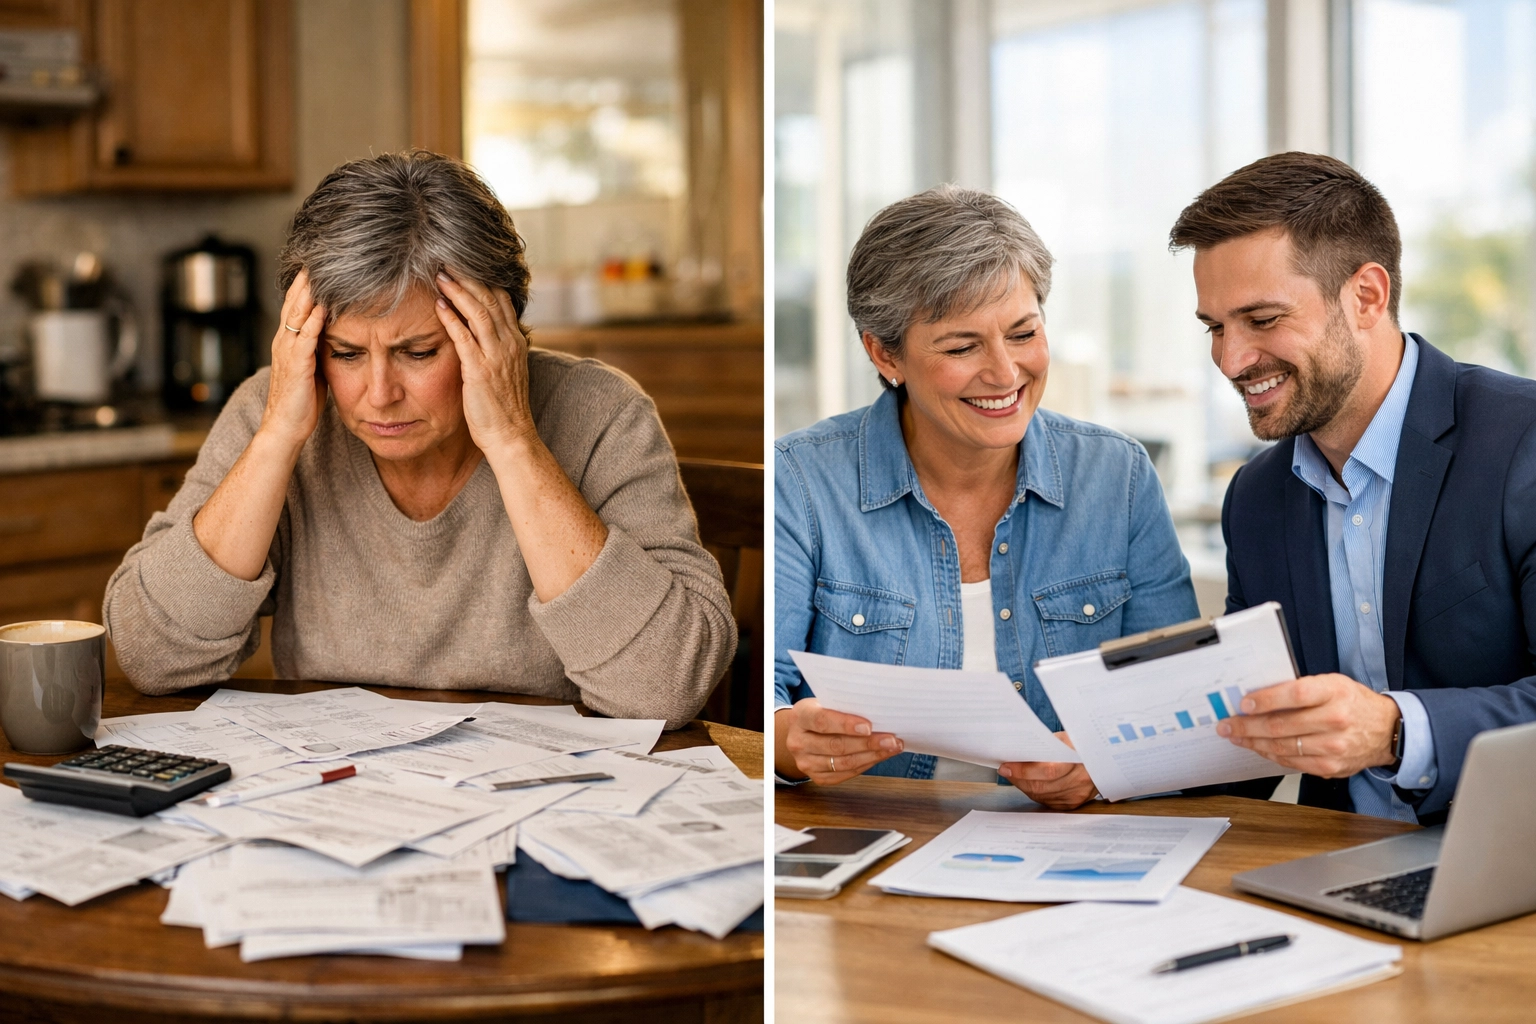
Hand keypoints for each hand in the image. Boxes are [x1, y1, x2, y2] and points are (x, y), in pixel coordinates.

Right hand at [260, 269, 326, 447]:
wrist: (286, 427)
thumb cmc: (302, 400)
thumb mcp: (313, 366)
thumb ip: (320, 347)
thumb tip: (336, 332)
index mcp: (289, 340)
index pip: (297, 304)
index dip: (306, 284)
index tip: (320, 263)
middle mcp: (285, 341)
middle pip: (295, 301)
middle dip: (306, 279)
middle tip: (319, 255)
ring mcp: (288, 351)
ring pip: (297, 314)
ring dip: (309, 292)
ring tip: (320, 270)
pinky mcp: (297, 365)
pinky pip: (305, 338)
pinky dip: (314, 320)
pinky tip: (322, 306)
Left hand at [433, 270, 535, 451]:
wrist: (511, 435)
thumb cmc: (503, 408)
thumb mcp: (505, 372)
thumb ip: (495, 349)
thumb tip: (479, 334)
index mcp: (515, 343)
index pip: (502, 301)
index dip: (483, 281)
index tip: (464, 266)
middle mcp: (509, 345)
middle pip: (491, 300)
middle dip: (469, 278)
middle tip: (448, 262)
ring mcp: (496, 356)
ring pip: (479, 313)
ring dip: (458, 292)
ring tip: (440, 276)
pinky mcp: (480, 370)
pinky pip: (465, 337)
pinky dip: (451, 318)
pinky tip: (438, 306)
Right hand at [775, 700, 902, 784]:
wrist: (801, 732)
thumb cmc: (820, 712)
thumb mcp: (825, 702)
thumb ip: (844, 707)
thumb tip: (878, 713)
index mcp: (800, 716)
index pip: (822, 721)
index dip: (846, 725)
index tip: (869, 727)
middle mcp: (798, 742)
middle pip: (836, 746)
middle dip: (868, 743)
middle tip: (891, 740)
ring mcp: (805, 762)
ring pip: (843, 763)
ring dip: (872, 756)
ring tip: (892, 748)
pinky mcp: (816, 777)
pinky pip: (845, 774)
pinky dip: (865, 765)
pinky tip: (879, 756)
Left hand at [999, 733, 1097, 808]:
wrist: (1105, 757)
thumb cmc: (1082, 744)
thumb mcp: (1065, 738)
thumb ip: (1044, 747)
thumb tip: (1017, 754)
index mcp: (1079, 759)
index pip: (1047, 770)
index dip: (1023, 771)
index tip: (1006, 766)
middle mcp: (1081, 780)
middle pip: (1042, 786)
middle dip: (1019, 779)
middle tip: (1006, 771)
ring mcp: (1078, 794)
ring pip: (1042, 796)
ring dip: (1025, 786)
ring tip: (1015, 776)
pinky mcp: (1075, 802)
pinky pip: (1049, 801)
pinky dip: (1036, 793)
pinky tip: (1030, 784)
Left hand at [1216, 673, 1400, 777]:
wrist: (1387, 730)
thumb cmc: (1353, 703)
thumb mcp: (1332, 684)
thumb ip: (1300, 689)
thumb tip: (1259, 697)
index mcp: (1334, 692)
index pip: (1294, 694)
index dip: (1265, 700)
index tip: (1243, 703)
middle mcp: (1335, 719)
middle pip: (1282, 725)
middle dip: (1247, 726)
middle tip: (1227, 724)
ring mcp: (1334, 746)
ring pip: (1283, 747)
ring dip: (1253, 742)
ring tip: (1236, 736)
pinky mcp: (1331, 766)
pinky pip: (1292, 762)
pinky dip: (1271, 755)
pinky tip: (1258, 748)